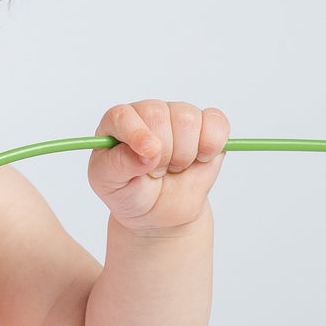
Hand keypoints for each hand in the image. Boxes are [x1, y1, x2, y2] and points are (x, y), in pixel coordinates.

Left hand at [88, 100, 229, 231]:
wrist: (158, 212)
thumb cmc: (129, 192)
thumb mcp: (110, 183)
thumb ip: (120, 164)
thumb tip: (148, 151)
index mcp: (117, 123)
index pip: (122, 116)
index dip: (136, 133)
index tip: (148, 154)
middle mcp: (147, 113)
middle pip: (159, 116)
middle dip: (161, 153)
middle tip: (156, 172)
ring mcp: (177, 116)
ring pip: (188, 119)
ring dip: (184, 154)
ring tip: (173, 167)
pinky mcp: (207, 126)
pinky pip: (216, 123)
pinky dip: (211, 145)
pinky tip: (200, 159)